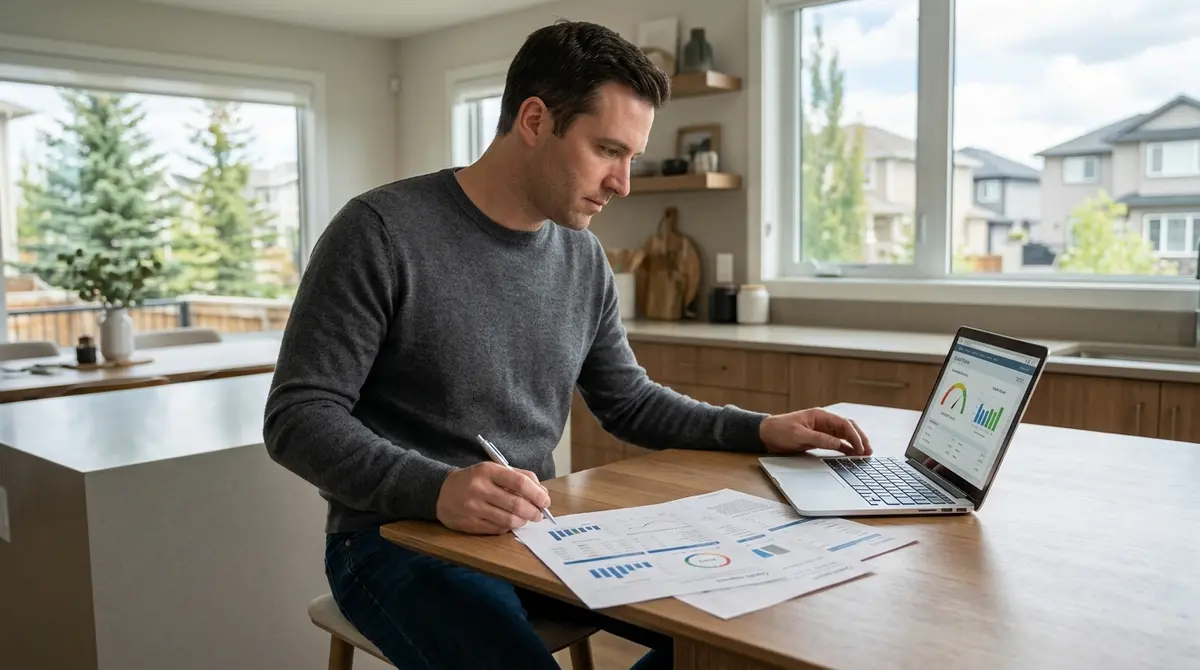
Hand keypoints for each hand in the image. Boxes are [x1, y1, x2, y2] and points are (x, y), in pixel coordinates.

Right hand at [436, 462, 552, 534]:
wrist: (441, 493)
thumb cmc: (474, 480)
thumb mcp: (493, 470)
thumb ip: (519, 477)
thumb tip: (542, 492)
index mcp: (487, 471)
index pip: (519, 482)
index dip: (537, 493)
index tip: (545, 500)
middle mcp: (479, 489)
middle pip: (516, 504)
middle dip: (534, 511)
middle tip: (540, 514)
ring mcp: (473, 508)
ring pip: (509, 520)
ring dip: (523, 521)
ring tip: (526, 518)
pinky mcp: (470, 524)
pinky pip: (498, 529)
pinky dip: (509, 527)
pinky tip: (510, 522)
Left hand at [759, 408, 871, 455]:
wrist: (766, 434)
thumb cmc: (780, 430)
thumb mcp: (799, 435)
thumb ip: (819, 439)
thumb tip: (838, 443)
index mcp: (820, 415)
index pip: (843, 423)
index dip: (854, 435)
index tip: (860, 447)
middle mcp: (823, 421)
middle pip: (847, 428)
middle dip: (859, 438)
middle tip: (868, 451)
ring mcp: (822, 430)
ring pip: (844, 435)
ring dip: (854, 443)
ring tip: (864, 454)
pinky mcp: (818, 438)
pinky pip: (836, 442)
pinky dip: (845, 448)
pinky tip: (851, 455)